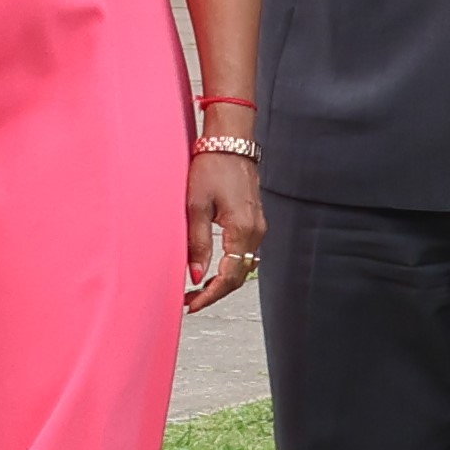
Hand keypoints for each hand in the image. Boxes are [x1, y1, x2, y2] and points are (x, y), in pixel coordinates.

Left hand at [182, 148, 263, 312]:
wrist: (230, 144)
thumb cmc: (212, 168)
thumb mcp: (195, 206)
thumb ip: (197, 243)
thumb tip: (196, 274)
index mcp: (242, 230)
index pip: (230, 276)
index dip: (210, 295)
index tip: (192, 305)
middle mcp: (256, 231)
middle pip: (239, 276)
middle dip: (215, 292)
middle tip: (190, 300)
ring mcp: (258, 226)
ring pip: (243, 265)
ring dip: (222, 280)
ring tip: (197, 287)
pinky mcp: (255, 221)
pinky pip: (244, 253)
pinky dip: (229, 265)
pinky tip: (212, 267)